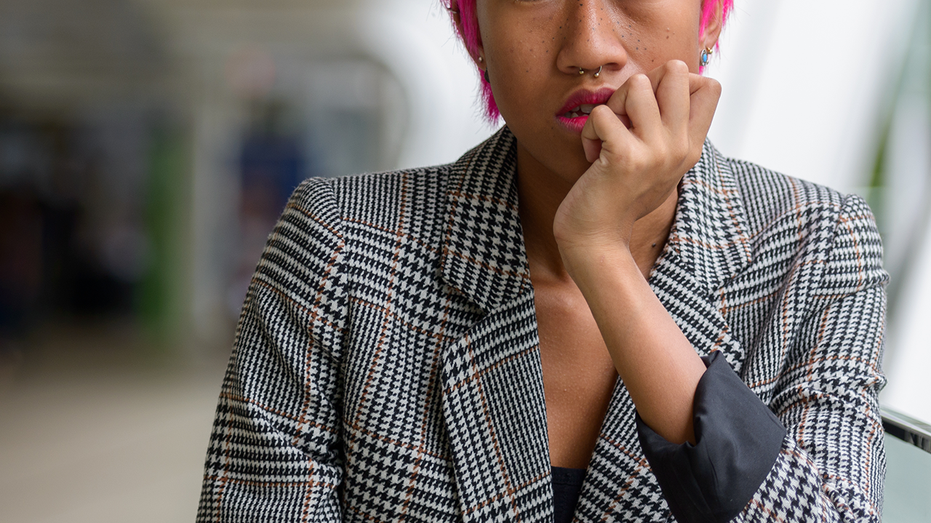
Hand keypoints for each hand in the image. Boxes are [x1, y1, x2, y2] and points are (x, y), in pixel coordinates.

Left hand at [553, 60, 720, 268]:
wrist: (598, 238)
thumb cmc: (620, 196)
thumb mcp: (659, 162)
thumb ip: (670, 129)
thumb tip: (672, 78)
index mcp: (691, 146)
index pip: (709, 85)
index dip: (673, 82)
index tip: (650, 111)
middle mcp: (680, 147)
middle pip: (674, 70)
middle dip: (641, 83)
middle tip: (626, 117)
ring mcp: (656, 152)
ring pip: (637, 84)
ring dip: (612, 105)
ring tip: (608, 136)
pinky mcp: (626, 159)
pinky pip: (603, 114)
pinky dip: (589, 131)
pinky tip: (593, 156)